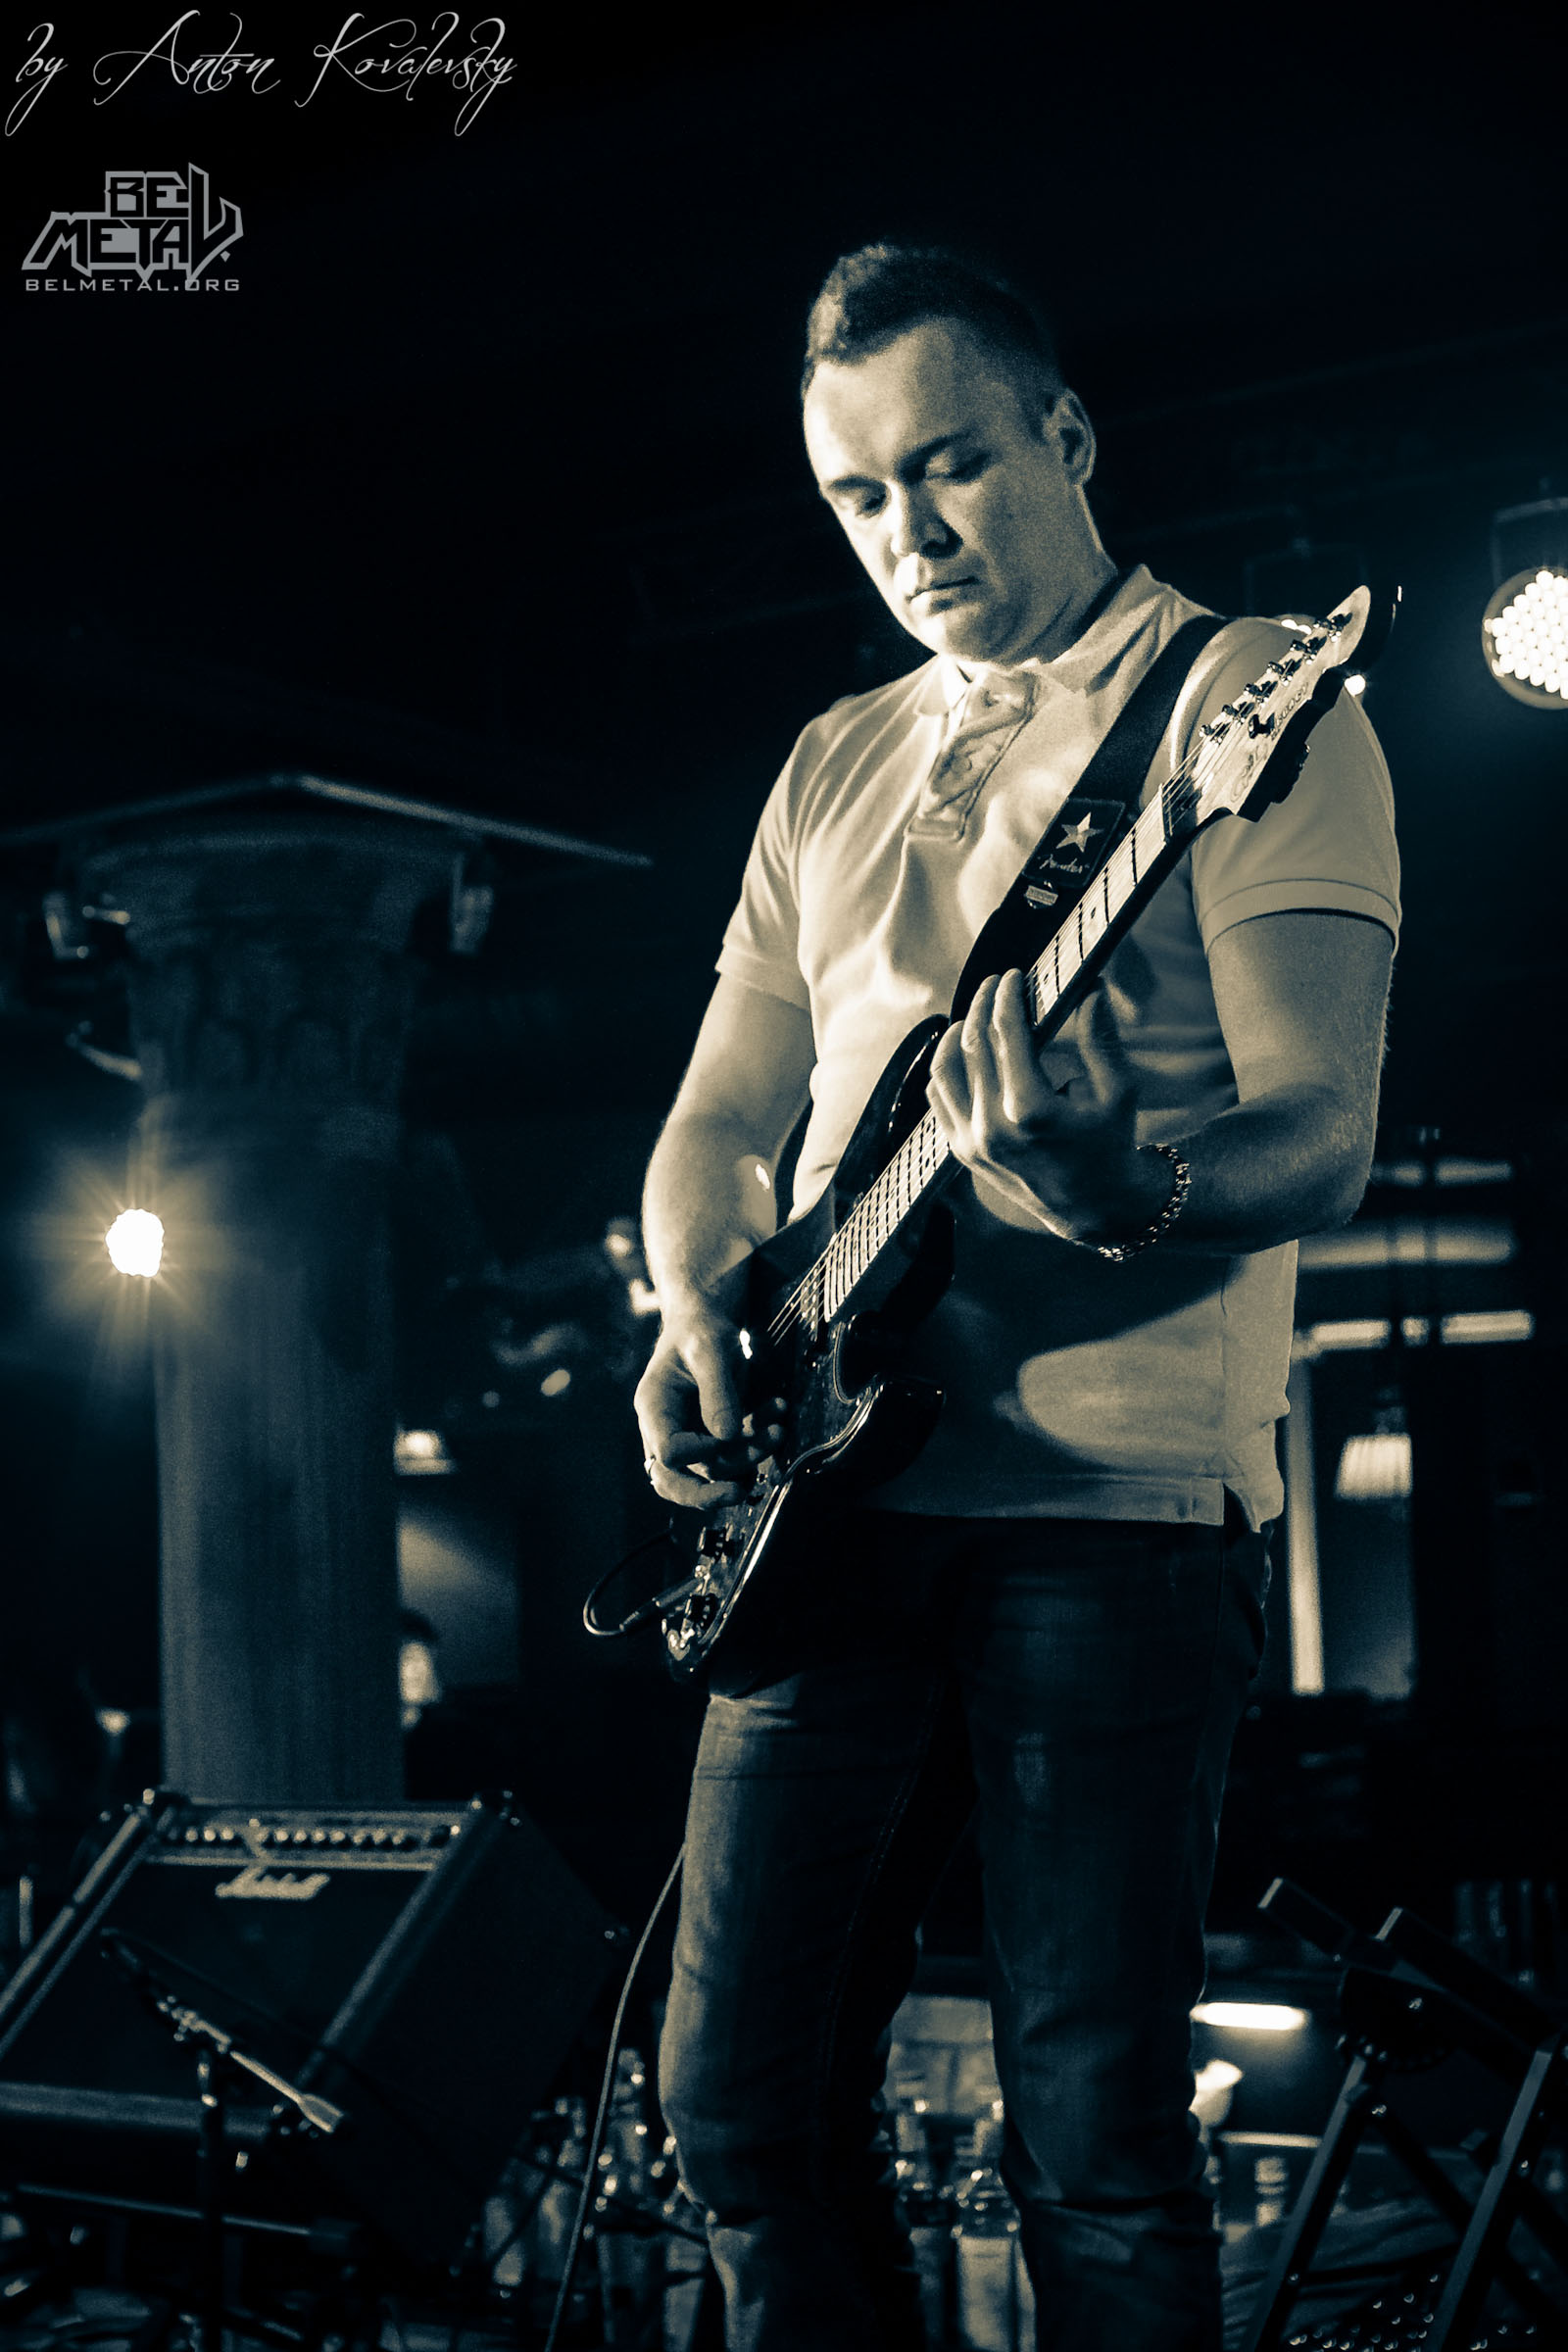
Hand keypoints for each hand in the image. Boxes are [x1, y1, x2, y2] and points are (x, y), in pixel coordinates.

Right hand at [633, 1307, 782, 1510]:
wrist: (706, 1319)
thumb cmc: (701, 1329)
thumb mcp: (710, 1350)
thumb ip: (717, 1392)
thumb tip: (727, 1437)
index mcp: (654, 1406)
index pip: (668, 1451)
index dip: (699, 1451)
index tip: (728, 1432)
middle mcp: (665, 1426)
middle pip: (673, 1481)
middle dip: (706, 1494)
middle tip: (738, 1493)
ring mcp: (688, 1433)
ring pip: (712, 1468)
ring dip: (749, 1456)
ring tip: (777, 1431)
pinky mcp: (711, 1434)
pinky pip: (733, 1452)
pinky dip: (757, 1441)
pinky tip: (777, 1415)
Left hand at [926, 969, 1159, 1240]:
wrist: (1093, 1207)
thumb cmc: (1110, 1144)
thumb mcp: (1118, 1091)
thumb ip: (1101, 1038)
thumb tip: (1092, 987)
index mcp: (1031, 1109)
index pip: (1005, 1033)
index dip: (1006, 997)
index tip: (1012, 975)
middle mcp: (993, 1126)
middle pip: (972, 1045)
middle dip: (981, 1005)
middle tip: (994, 984)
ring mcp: (972, 1142)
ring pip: (944, 1070)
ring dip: (955, 1034)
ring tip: (972, 1014)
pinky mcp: (962, 1152)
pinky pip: (938, 1099)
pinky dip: (944, 1069)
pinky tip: (959, 1052)